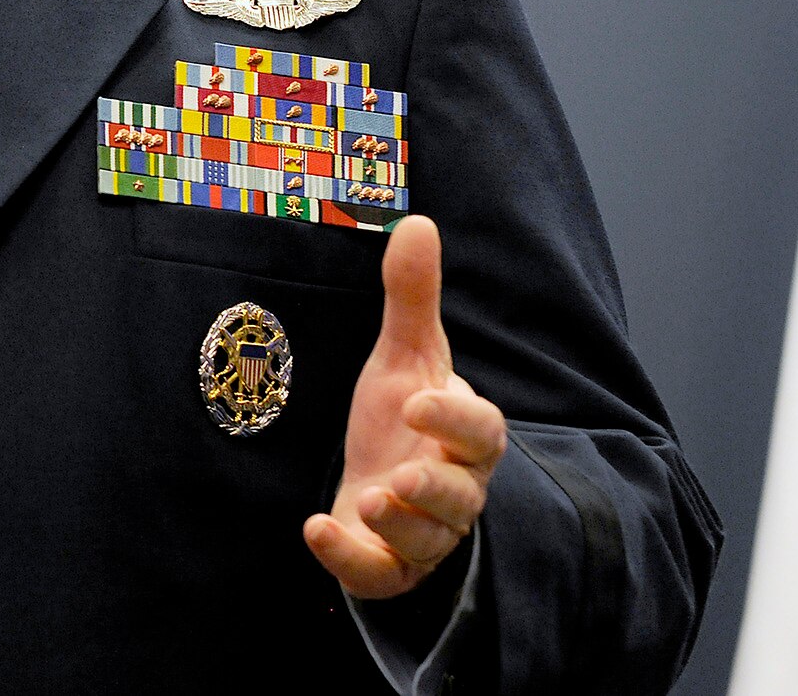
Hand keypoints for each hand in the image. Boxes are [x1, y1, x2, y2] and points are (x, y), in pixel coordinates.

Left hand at [304, 216, 506, 598]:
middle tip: (402, 475)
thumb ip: (412, 297)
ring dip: (401, 525)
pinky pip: (381, 576)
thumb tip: (418, 221)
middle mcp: (454, 490)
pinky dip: (350, 559)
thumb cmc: (401, 416)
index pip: (481, 432)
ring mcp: (424, 535)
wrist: (376, 478)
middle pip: (462, 497)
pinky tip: (316, 531)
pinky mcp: (389, 568)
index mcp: (466, 436)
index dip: (454, 419)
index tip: (417, 399)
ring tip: (370, 499)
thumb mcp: (403, 355)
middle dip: (435, 489)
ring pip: (429, 542)